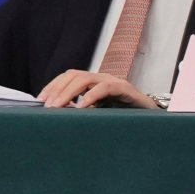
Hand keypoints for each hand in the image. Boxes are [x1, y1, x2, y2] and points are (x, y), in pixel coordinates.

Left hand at [37, 69, 160, 109]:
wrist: (154, 118)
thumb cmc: (127, 117)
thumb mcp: (101, 113)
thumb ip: (84, 111)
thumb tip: (61, 114)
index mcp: (94, 83)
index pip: (68, 77)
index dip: (52, 86)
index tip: (39, 101)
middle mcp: (102, 78)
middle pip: (73, 75)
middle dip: (56, 89)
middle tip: (46, 106)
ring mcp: (113, 81)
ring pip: (84, 79)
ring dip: (68, 92)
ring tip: (57, 106)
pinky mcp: (124, 88)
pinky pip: (104, 88)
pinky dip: (90, 97)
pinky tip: (81, 107)